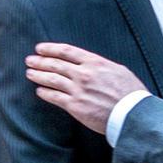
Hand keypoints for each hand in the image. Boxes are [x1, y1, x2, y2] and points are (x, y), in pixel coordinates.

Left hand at [25, 42, 146, 134]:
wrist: (132, 114)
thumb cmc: (130, 93)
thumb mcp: (118, 70)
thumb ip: (100, 66)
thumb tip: (90, 64)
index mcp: (95, 62)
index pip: (67, 51)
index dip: (51, 49)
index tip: (40, 48)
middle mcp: (84, 74)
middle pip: (55, 64)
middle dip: (40, 61)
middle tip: (30, 60)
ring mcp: (78, 90)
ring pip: (51, 79)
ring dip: (38, 75)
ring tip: (29, 73)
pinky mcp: (75, 106)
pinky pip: (55, 97)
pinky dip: (45, 93)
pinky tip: (39, 91)